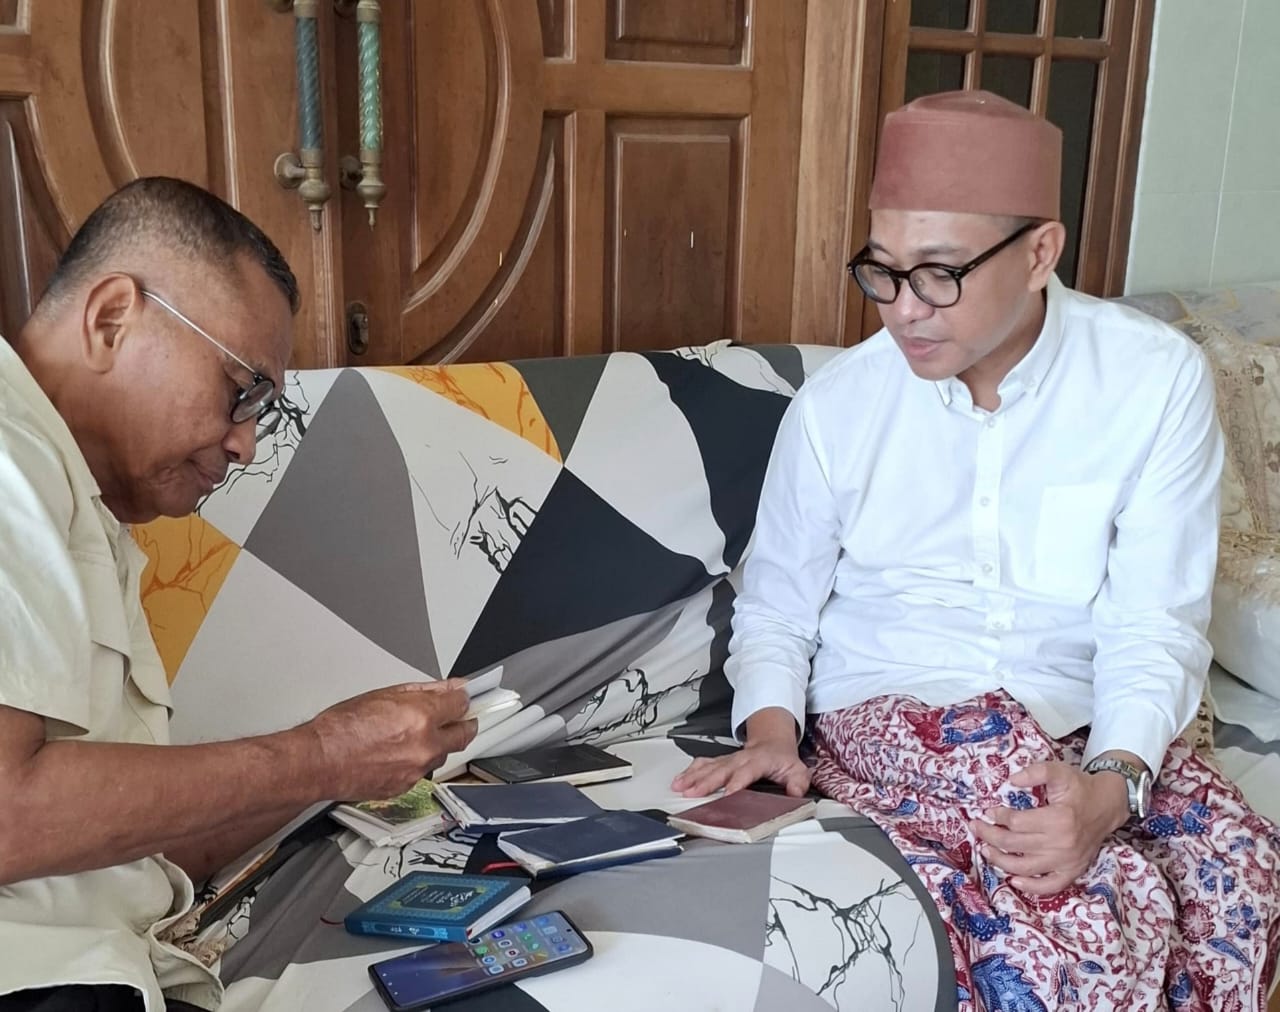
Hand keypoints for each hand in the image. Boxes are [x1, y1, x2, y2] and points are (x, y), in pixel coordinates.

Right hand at [308, 681, 475, 800]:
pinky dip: (417, 761)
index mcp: (421, 717)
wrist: (319, 761)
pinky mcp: (407, 786)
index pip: (461, 705)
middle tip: (456, 717)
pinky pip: (422, 771)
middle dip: (463, 724)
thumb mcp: (383, 695)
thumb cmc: (341, 728)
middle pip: (464, 735)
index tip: (462, 698)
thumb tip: (447, 687)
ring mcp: (417, 769)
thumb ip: (423, 691)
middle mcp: (425, 745)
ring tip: (414, 735)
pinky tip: (398, 753)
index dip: (463, 699)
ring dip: (437, 744)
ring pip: (442, 755)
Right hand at [671, 738, 810, 797]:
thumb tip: (794, 792)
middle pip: (721, 770)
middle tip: (693, 792)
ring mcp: (728, 759)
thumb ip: (798, 782)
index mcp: (759, 761)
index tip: (727, 794)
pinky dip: (689, 772)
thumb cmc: (782, 759)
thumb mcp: (797, 769)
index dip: (736, 783)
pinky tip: (679, 779)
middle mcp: (740, 758)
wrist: (772, 742)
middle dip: (706, 782)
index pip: (746, 772)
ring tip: (679, 786)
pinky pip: (702, 764)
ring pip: (708, 766)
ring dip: (692, 776)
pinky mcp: (720, 761)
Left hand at [970, 760, 1129, 894]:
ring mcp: (1067, 861)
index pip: (1017, 823)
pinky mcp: (1073, 871)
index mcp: (1058, 819)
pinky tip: (1013, 880)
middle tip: (976, 828)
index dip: (998, 816)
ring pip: (1025, 868)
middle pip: (1015, 845)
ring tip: (986, 850)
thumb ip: (1036, 772)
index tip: (988, 811)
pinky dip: (1030, 887)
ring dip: (1000, 861)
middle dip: (990, 836)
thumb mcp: (1060, 772)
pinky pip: (1049, 886)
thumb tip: (1012, 780)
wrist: (1109, 805)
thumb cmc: (1081, 788)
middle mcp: (1062, 844)